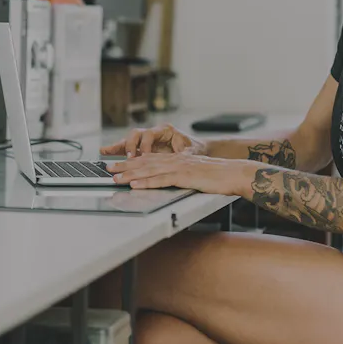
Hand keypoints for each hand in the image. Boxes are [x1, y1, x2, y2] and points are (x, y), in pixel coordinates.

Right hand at [99, 123, 206, 158]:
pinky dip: (116, 149)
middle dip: (130, 145)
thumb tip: (182, 155)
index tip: (143, 156)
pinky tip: (104, 151)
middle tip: (128, 157)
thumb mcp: (191, 151)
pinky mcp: (141, 147)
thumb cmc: (194, 148)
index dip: (145, 146)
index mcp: (165, 130)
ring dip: (119, 147)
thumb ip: (184, 153)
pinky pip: (126, 147)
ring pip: (129, 139)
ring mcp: (146, 139)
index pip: (151, 135)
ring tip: (107, 151)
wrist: (196, 148)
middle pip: (137, 134)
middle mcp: (153, 132)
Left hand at [107, 152, 252, 195]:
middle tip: (108, 168)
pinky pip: (162, 179)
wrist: (234, 173)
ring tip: (116, 178)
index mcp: (178, 159)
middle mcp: (176, 160)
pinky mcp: (184, 176)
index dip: (132, 161)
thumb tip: (170, 182)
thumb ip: (182, 176)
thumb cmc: (218, 177)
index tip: (118, 164)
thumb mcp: (196, 174)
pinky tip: (136, 184)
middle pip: (145, 162)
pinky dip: (147, 182)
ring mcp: (179, 167)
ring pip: (150, 169)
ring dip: (131, 174)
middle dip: (125, 165)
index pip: (150, 159)